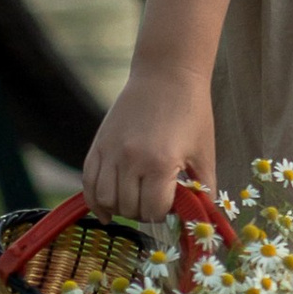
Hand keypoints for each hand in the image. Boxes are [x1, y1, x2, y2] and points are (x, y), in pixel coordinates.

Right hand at [84, 60, 214, 226]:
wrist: (167, 74)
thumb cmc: (192, 113)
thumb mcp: (204, 153)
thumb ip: (204, 189)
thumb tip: (203, 219)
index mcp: (160, 163)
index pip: (153, 211)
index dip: (163, 214)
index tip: (170, 206)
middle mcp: (131, 159)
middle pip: (129, 208)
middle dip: (143, 212)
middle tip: (154, 202)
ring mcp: (111, 151)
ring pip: (105, 199)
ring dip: (119, 208)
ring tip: (134, 202)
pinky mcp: (98, 144)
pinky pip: (88, 182)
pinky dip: (94, 200)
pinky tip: (105, 210)